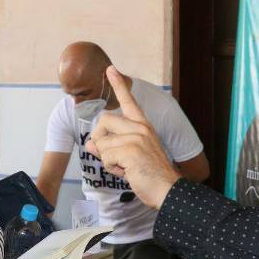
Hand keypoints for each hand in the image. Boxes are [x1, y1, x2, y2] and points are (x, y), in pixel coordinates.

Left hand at [85, 66, 180, 209]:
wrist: (167, 190)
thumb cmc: (150, 175)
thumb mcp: (128, 158)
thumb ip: (109, 148)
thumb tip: (90, 144)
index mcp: (143, 126)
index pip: (129, 101)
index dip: (118, 84)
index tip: (110, 69)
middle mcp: (140, 127)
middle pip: (103, 122)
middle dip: (101, 141)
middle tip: (115, 157)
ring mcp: (136, 137)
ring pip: (101, 143)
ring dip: (107, 160)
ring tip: (126, 167)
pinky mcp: (131, 149)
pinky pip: (105, 156)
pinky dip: (112, 168)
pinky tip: (127, 172)